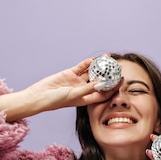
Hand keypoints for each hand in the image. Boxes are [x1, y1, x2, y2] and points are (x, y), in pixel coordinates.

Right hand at [0, 57, 121, 121]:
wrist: (39, 96)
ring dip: (99, 66)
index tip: (121, 81)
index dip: (113, 87)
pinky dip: (87, 63)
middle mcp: (83, 90)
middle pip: (99, 81)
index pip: (104, 93)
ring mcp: (77, 81)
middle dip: (108, 75)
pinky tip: (93, 59)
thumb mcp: (73, 95)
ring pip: (91, 72)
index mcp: (86, 99)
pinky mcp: (70, 74)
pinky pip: (81, 67)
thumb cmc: (55, 100)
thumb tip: (101, 83)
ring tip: (108, 59)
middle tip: (118, 66)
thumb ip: (88, 89)